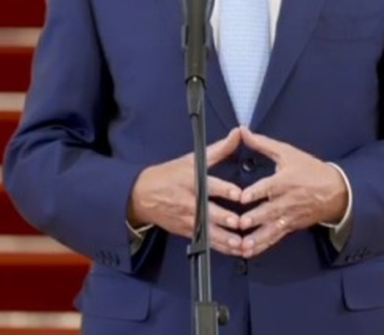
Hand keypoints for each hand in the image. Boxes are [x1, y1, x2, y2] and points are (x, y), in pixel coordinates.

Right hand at [128, 127, 246, 256]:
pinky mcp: (189, 232)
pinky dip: (222, 248)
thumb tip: (238, 133)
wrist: (143, 196)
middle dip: (226, 219)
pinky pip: (208, 242)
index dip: (224, 190)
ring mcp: (190, 220)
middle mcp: (192, 202)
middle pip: (210, 212)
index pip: (210, 186)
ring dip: (226, 239)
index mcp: (192, 181)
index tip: (238, 194)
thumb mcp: (192, 159)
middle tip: (240, 223)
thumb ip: (219, 149)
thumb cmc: (170, 175)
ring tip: (241, 243)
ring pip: (210, 232)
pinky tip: (236, 251)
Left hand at [236, 126, 348, 257]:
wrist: (335, 191)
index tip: (243, 197)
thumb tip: (243, 131)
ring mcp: (289, 216)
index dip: (257, 192)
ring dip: (257, 237)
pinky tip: (249, 251)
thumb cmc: (310, 170)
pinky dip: (262, 245)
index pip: (270, 186)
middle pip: (270, 210)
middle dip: (256, 217)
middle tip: (241, 223)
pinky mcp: (290, 226)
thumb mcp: (287, 152)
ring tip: (244, 245)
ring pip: (272, 228)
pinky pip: (275, 238)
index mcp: (286, 180)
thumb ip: (262, 143)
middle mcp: (287, 200)